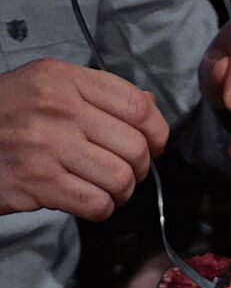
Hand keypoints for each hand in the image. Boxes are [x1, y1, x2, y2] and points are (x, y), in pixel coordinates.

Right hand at [0, 59, 168, 220]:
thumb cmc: (4, 116)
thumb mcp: (46, 87)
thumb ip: (99, 94)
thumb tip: (148, 106)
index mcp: (64, 79)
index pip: (138, 107)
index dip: (157, 133)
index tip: (153, 145)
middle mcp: (58, 108)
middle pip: (136, 148)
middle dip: (139, 169)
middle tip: (123, 172)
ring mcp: (47, 145)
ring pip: (121, 179)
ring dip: (120, 192)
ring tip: (103, 188)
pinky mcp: (38, 181)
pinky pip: (97, 203)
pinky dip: (100, 209)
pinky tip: (86, 200)